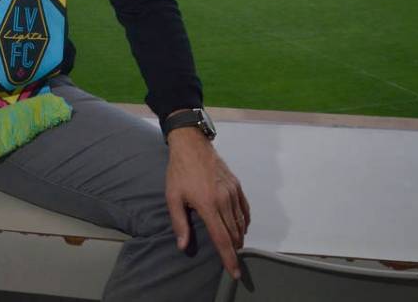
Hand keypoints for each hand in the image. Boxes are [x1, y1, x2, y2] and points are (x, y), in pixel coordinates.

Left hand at [165, 127, 249, 279]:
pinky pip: (245, 209)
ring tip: (234, 246)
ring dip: (239, 237)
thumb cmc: (179, 172)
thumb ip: (180, 223)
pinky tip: (240, 228)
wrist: (191, 145)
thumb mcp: (173, 197)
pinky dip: (244, 222)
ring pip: (241, 222)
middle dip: (234, 250)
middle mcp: (224, 200)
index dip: (228, 257)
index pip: (222, 238)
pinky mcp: (236, 185)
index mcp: (208, 205)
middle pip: (234, 233)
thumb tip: (182, 246)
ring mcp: (232, 192)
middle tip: (232, 261)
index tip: (235, 272)